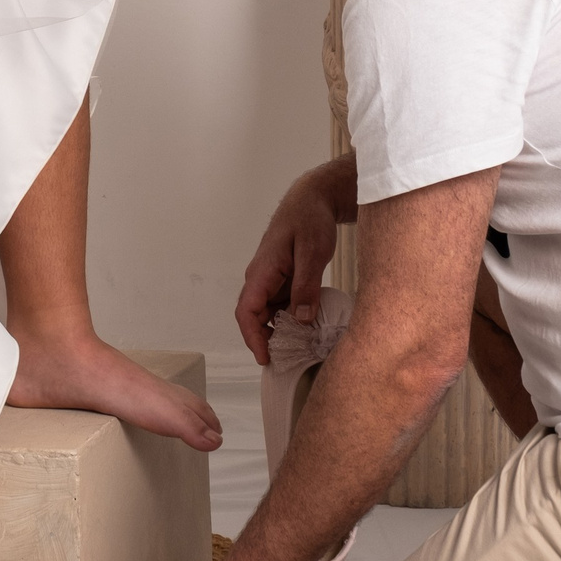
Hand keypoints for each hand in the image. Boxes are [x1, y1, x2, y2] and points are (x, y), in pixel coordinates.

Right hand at [233, 163, 349, 363]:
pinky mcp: (281, 279)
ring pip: (266, 313)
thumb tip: (301, 319)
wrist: (312, 199)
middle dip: (265, 340)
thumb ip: (306, 285)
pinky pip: (279, 305)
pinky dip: (288, 320)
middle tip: (286, 361)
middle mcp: (260, 278)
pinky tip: (306, 329)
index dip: (254, 338)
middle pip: (253, 317)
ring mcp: (270, 279)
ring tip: (298, 350)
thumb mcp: (313, 252)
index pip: (247, 312)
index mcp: (262, 271)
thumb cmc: (310, 219)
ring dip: (277, 331)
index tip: (266, 358)